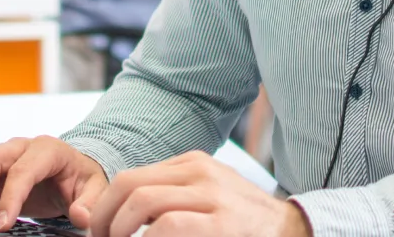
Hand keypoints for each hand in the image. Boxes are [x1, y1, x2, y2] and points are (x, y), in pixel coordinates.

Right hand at [0, 136, 106, 231]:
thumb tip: (81, 216)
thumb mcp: (94, 189)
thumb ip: (90, 203)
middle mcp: (19, 146)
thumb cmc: (79, 178)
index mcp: (47, 149)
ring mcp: (0, 153)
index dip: (10, 198)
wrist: (69, 171)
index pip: (22, 171)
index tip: (3, 225)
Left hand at [85, 151, 311, 236]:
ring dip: (119, 229)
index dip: (105, 206)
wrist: (294, 232)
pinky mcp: (222, 223)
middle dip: (104, 217)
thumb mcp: (206, 199)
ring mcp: (213, 195)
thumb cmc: (243, 224)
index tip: (99, 232)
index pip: (131, 177)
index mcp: (192, 164)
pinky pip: (168, 225)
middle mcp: (200, 172)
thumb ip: (170, 199)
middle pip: (129, 184)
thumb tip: (118, 218)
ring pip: (143, 200)